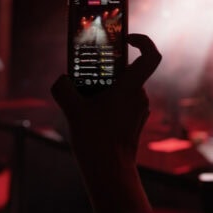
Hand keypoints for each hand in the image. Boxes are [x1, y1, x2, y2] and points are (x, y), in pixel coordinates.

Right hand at [51, 34, 161, 164]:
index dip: (143, 41)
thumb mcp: (73, 112)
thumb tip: (60, 80)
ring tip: (85, 98)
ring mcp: (140, 110)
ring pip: (125, 88)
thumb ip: (64, 90)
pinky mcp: (136, 122)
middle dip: (109, 68)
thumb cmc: (96, 142)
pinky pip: (125, 103)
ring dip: (107, 88)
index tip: (126, 39)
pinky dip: (110, 102)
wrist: (110, 174)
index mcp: (130, 88)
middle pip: (129, 71)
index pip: (151, 55)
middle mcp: (139, 96)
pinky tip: (92, 114)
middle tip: (88, 71)